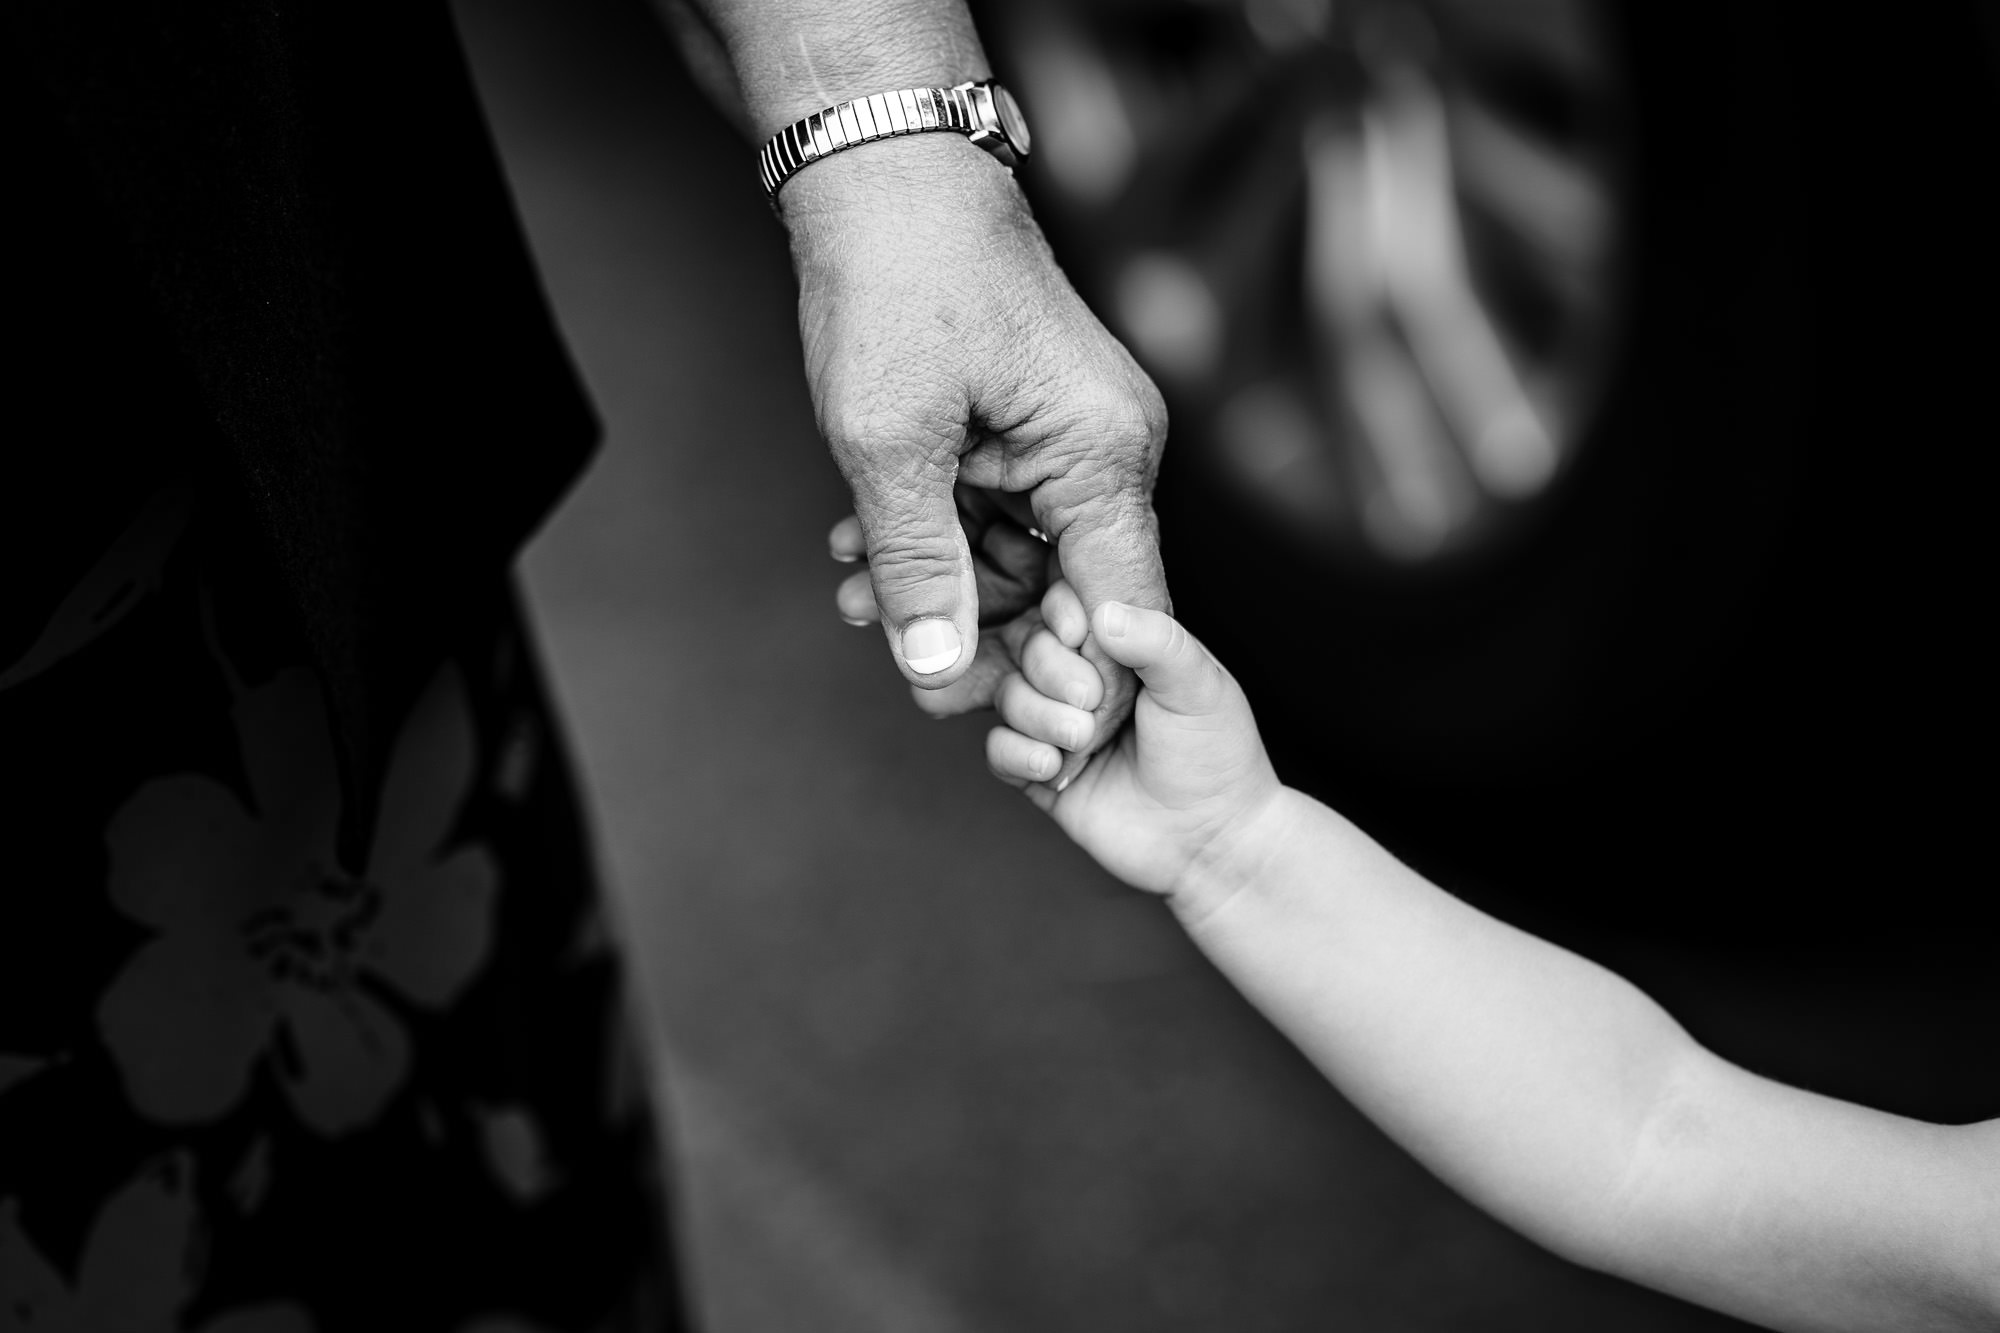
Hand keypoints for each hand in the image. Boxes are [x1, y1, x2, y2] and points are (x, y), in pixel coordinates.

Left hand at [783, 136, 1167, 779]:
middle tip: (898, 654)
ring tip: (856, 589)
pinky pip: (1000, 513)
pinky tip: (865, 546)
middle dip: (978, 629)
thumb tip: (939, 668)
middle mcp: (1108, 450)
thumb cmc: (896, 283)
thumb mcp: (889, 442)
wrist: (880, 168)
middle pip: (1070, 592)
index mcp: (1104, 455)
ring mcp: (1072, 437)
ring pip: (1024, 557)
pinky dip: (938, 535)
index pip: (1122, 610)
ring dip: (941, 580)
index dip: (1072, 684)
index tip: (1012, 733)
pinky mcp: (1032, 426)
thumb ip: (922, 565)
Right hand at [984, 582, 1285, 916]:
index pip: (1067, 604)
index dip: (1063, 614)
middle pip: (1027, 647)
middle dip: (1052, 672)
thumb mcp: (1198, 684)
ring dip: (1039, 716)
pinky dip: (1017, 754)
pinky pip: (998, 750)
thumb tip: (1103, 610)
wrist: (1211, 841)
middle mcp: (1084, 680)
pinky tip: (1053, 767)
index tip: (1081, 636)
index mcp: (1121, 647)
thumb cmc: (1216, 756)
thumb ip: (1157, 639)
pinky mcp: (1041, 773)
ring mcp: (1059, 725)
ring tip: (1083, 741)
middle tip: (1094, 702)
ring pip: (1008, 696)